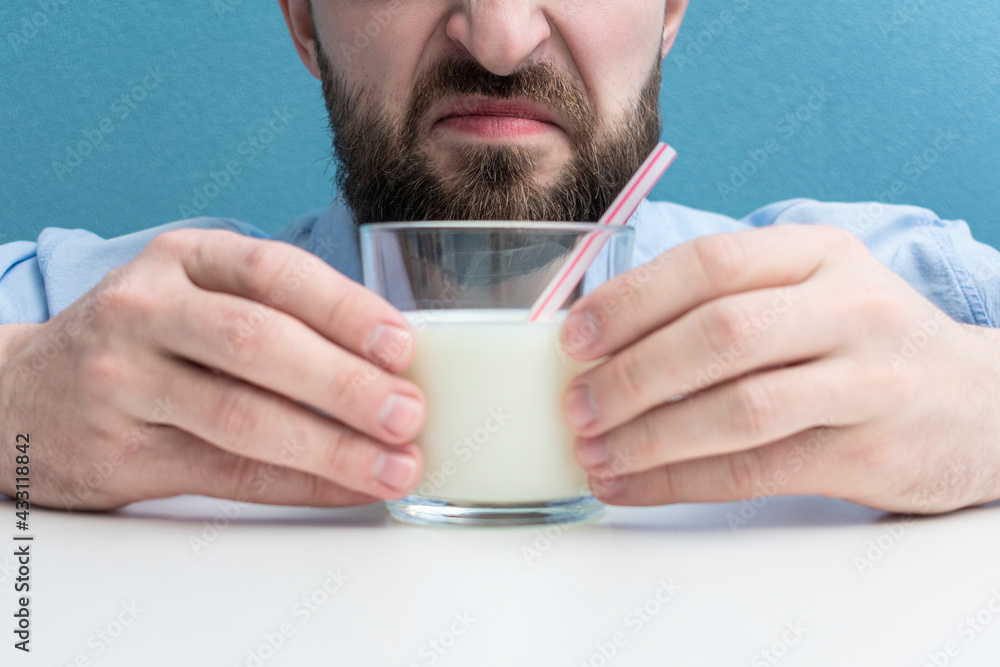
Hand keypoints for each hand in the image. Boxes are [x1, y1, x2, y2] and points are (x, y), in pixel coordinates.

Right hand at [0, 229, 424, 509]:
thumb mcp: (194, 293)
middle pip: (258, 343)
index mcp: (183, 259)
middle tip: (408, 413)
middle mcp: (147, 311)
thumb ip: (276, 311)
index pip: (274, 272)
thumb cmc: (145, 338)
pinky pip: (227, 472)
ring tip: (394, 464)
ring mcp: (126, 381)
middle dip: (344, 383)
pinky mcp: (121, 451)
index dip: (345, 308)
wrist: (23, 392)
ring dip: (331, 446)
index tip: (402, 345)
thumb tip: (391, 362)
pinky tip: (348, 488)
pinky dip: (299, 483)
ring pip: (241, 416)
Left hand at [560, 225, 999, 513]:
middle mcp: (847, 308)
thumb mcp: (810, 292)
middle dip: (631, 374)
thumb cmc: (861, 344)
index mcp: (818, 254)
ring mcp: (866, 381)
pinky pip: (757, 470)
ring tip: (593, 452)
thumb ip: (725, 299)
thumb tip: (602, 335)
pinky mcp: (868, 452)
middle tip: (576, 406)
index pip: (711, 263)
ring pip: (739, 408)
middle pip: (720, 334)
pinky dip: (680, 482)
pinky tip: (631, 485)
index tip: (574, 337)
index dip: (632, 300)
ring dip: (649, 436)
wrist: (979, 405)